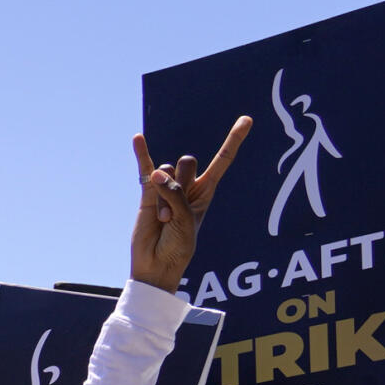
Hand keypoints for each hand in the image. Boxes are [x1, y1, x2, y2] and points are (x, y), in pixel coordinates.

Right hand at [130, 119, 251, 293]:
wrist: (156, 265)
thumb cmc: (178, 246)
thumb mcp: (186, 220)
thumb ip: (174, 194)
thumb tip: (156, 174)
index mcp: (206, 191)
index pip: (222, 160)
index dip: (233, 140)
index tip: (246, 119)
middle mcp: (186, 186)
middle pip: (187, 162)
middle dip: (180, 181)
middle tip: (175, 211)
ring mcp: (165, 188)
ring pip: (166, 172)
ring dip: (163, 197)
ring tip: (162, 219)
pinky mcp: (146, 193)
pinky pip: (145, 167)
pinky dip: (142, 154)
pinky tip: (137, 139)